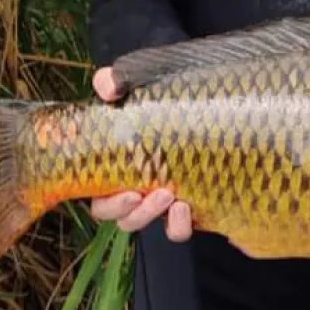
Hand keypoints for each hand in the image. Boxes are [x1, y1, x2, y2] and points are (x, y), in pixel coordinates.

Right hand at [89, 65, 192, 240]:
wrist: (210, 96)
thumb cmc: (167, 91)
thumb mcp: (139, 79)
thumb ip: (114, 80)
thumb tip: (108, 89)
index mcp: (117, 165)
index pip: (99, 197)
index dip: (108, 203)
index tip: (128, 190)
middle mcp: (137, 186)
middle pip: (120, 217)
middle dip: (131, 212)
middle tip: (147, 193)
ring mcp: (161, 197)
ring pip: (144, 223)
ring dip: (151, 216)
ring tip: (171, 196)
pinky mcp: (187, 202)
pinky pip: (176, 229)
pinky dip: (178, 226)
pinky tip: (186, 207)